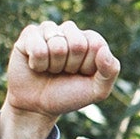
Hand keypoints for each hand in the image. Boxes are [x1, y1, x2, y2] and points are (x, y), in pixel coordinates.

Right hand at [0, 20, 120, 138]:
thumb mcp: (97, 91)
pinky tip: (36, 66)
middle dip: (71, 65)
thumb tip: (104, 49)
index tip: (82, 73)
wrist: (38, 107)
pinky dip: (38, 64)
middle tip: (64, 72)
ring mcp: (49, 31)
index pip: (96, 44)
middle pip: (77, 44)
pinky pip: (37, 47)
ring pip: (57, 45)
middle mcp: (70, 31)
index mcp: (89, 40)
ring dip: (54, 65)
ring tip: (51, 69)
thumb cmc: (68, 95)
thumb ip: (110, 71)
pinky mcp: (29, 34)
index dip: (88, 65)